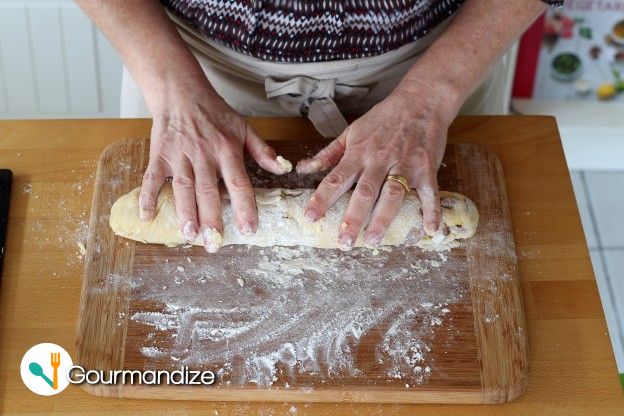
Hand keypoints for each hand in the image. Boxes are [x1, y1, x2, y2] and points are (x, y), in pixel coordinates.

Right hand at [139, 73, 290, 251]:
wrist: (181, 92)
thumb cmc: (215, 113)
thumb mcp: (244, 128)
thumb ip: (263, 151)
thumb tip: (283, 169)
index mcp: (227, 149)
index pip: (238, 182)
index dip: (244, 206)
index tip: (248, 229)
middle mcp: (203, 154)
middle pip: (208, 190)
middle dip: (211, 219)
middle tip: (214, 243)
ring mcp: (180, 155)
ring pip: (182, 186)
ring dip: (184, 211)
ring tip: (188, 235)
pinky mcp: (160, 154)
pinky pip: (152, 177)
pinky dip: (148, 196)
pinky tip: (147, 216)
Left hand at [296, 81, 459, 248]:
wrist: (420, 100)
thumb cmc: (383, 118)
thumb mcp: (351, 132)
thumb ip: (328, 154)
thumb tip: (302, 169)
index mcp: (359, 153)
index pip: (336, 178)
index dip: (322, 198)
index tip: (311, 217)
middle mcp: (380, 160)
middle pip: (364, 192)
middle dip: (353, 218)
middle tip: (344, 242)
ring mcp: (404, 165)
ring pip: (392, 194)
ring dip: (383, 218)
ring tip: (373, 240)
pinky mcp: (426, 168)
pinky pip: (429, 192)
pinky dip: (431, 211)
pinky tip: (430, 230)